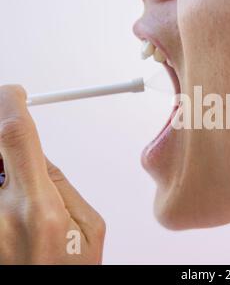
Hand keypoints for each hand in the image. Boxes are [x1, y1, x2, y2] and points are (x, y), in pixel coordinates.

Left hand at [0, 85, 104, 263]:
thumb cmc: (69, 272)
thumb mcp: (90, 226)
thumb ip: (64, 185)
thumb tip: (38, 155)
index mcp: (39, 211)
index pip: (15, 136)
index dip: (11, 104)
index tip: (16, 93)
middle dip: (0, 126)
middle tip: (10, 125)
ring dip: (0, 163)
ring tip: (15, 180)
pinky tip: (7, 188)